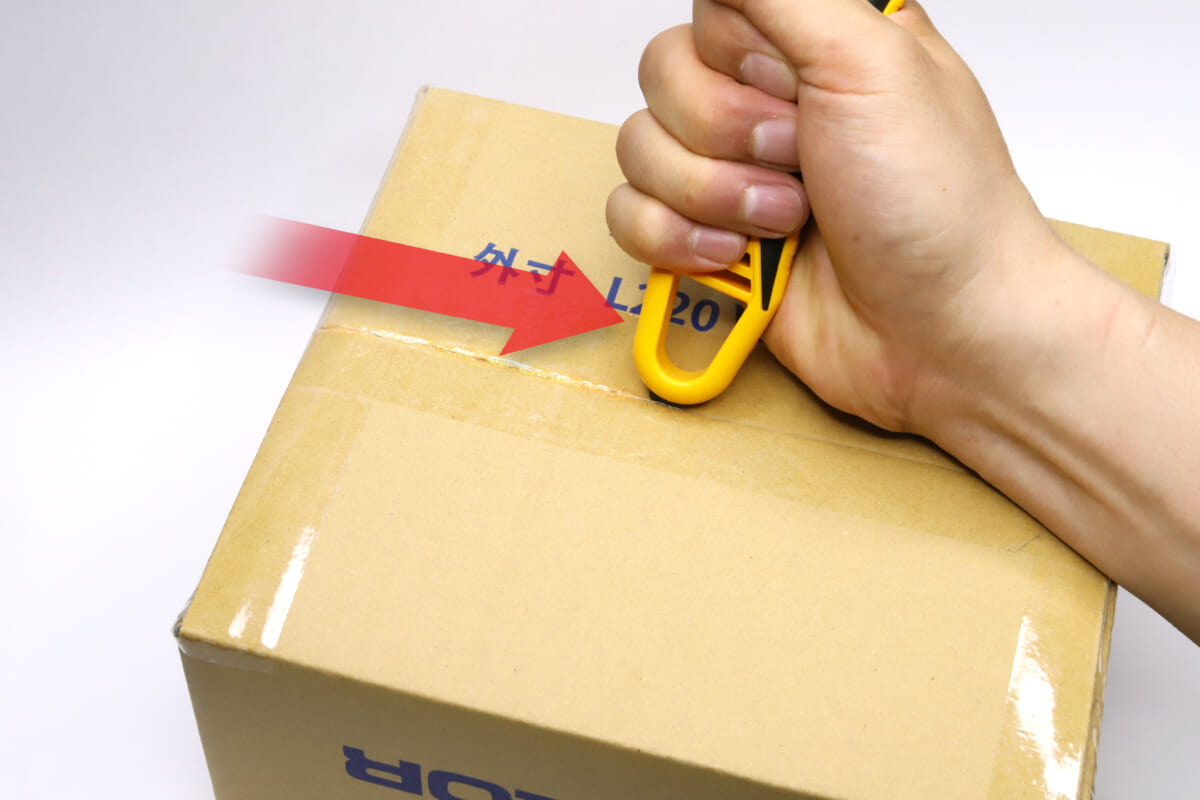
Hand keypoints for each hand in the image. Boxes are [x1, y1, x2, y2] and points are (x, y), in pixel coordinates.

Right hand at [607, 0, 1067, 431]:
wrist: (940, 330)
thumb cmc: (936, 204)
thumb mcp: (871, 60)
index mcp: (814, 39)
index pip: (712, 9)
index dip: (737, 54)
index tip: (791, 85)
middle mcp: (768, 101)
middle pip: (663, 75)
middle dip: (727, 132)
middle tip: (800, 159)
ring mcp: (733, 173)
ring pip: (638, 148)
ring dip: (711, 194)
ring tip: (784, 221)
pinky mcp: (706, 239)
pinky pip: (628, 217)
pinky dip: (677, 241)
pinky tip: (737, 256)